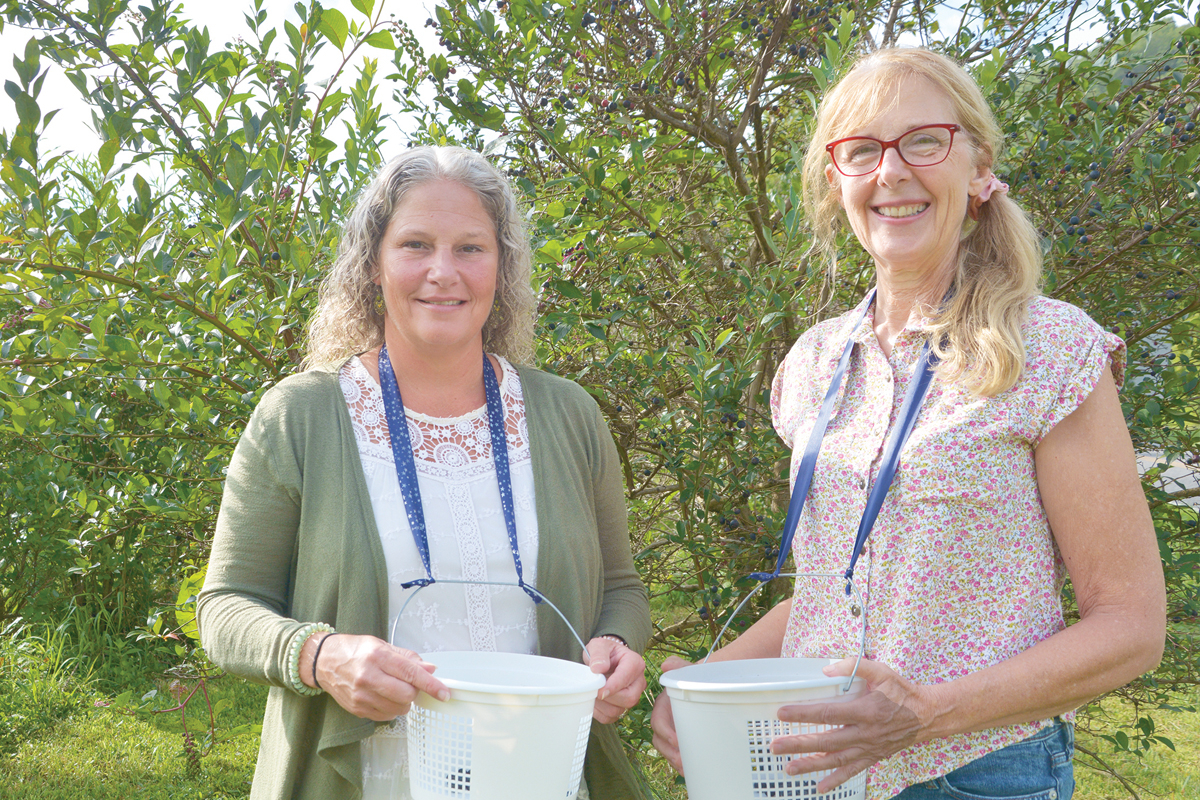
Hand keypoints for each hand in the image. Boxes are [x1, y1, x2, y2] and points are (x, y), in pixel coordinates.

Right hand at [309, 633, 450, 721]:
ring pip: (398, 708)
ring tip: (394, 690)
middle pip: (406, 694)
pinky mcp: (357, 709)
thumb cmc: (356, 650)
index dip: (431, 684)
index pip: (411, 673)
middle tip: (408, 684)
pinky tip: (384, 697)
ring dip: (404, 702)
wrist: (324, 661)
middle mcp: (368, 676)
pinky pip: (386, 716)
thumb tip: (430, 669)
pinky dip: (391, 709)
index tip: (444, 692)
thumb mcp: (382, 645)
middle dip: (414, 692)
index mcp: (378, 656)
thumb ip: (408, 658)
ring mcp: (361, 695)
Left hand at [583, 636, 646, 723]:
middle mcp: (638, 681)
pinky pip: (612, 717)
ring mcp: (633, 695)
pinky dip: (600, 713)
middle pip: (629, 698)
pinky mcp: (624, 706)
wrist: (604, 660)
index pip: (627, 678)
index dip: (613, 687)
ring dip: (601, 705)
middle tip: (594, 690)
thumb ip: (598, 654)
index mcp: (635, 663)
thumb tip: (598, 669)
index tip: (599, 691)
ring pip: (619, 710)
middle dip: (608, 697)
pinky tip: (595, 701)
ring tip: (592, 692)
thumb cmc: (604, 652)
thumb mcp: (598, 645)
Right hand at [650, 655, 691, 774]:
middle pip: (660, 740)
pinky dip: (683, 764)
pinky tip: (692, 771)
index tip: (677, 741)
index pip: (658, 721)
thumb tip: (666, 665)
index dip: (665, 732)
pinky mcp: (683, 738)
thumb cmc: (696, 677)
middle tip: (683, 761)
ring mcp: (674, 730)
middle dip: (670, 752)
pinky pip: (678, 753)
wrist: (707, 684)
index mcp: (664, 705)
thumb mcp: (687, 669)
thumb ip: (678, 666)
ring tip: (687, 769)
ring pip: (668, 750)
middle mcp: (666, 719)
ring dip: (675, 761)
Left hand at [771, 658, 934, 792]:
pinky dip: (836, 781)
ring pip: (836, 760)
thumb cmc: (902, 691)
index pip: (828, 713)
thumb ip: (854, 667)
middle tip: (775, 747)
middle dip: (799, 744)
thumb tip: (826, 670)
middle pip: (827, 741)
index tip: (781, 713)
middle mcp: (865, 733)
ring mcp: (869, 748)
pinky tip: (819, 788)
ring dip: (811, 765)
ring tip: (789, 769)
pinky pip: (852, 771)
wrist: (928, 715)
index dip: (803, 713)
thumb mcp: (881, 671)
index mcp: (865, 710)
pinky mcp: (873, 757)